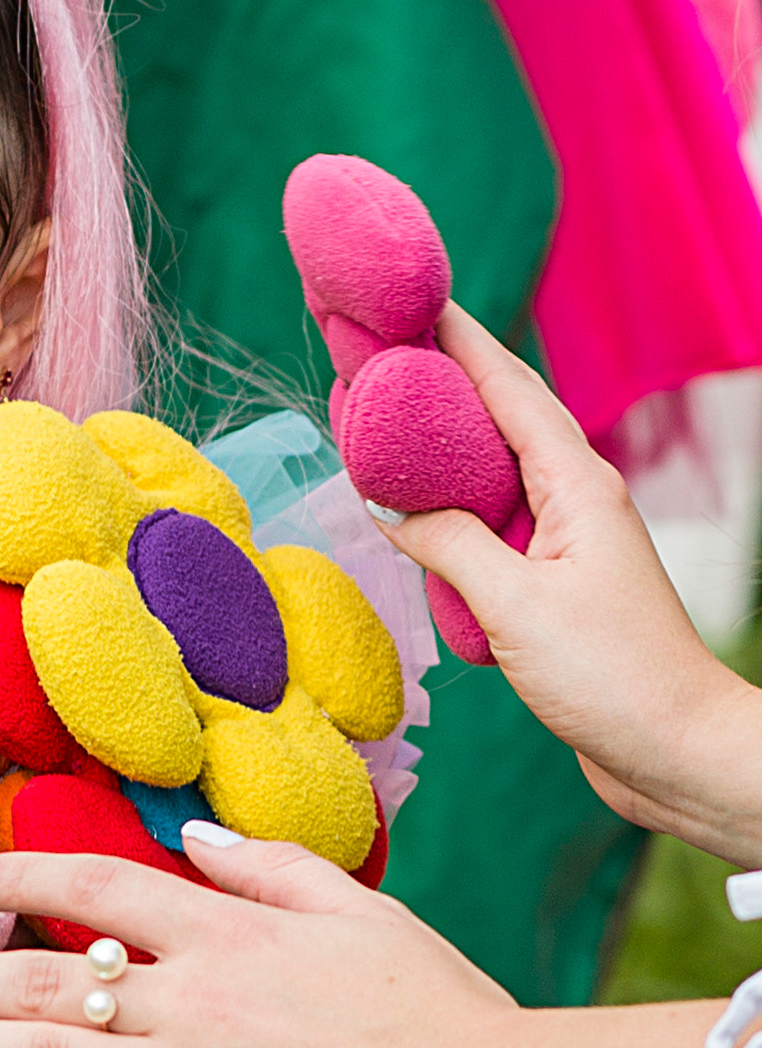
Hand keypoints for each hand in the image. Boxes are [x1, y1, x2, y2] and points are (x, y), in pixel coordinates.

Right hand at [378, 307, 761, 861]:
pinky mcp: (555, 582)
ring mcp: (567, 540)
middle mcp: (576, 498)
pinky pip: (490, 524)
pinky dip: (447, 507)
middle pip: (500, 415)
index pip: (506, 386)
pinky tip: (412, 513)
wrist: (673, 749)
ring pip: (492, 470)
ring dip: (438, 443)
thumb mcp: (513, 605)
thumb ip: (445, 544)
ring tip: (376, 418)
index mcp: (576, 483)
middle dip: (439, 377)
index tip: (403, 298)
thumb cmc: (612, 676)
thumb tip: (387, 504)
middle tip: (374, 348)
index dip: (454, 338)